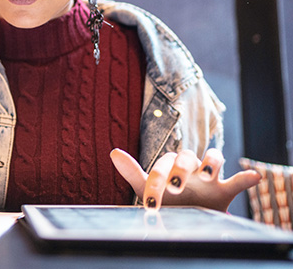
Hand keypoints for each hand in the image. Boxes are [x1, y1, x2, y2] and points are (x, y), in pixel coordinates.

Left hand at [110, 148, 260, 211]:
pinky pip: (238, 180)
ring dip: (211, 162)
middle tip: (176, 187)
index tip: (150, 202)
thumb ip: (132, 171)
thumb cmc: (164, 198)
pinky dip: (246, 177)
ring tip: (206, 174)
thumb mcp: (147, 186)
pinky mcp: (225, 190)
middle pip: (188, 155)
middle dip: (182, 168)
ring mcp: (209, 178)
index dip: (156, 180)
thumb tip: (113, 151)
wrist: (184, 216)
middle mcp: (190, 166)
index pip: (164, 163)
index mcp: (171, 164)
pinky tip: (253, 176)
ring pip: (214, 158)